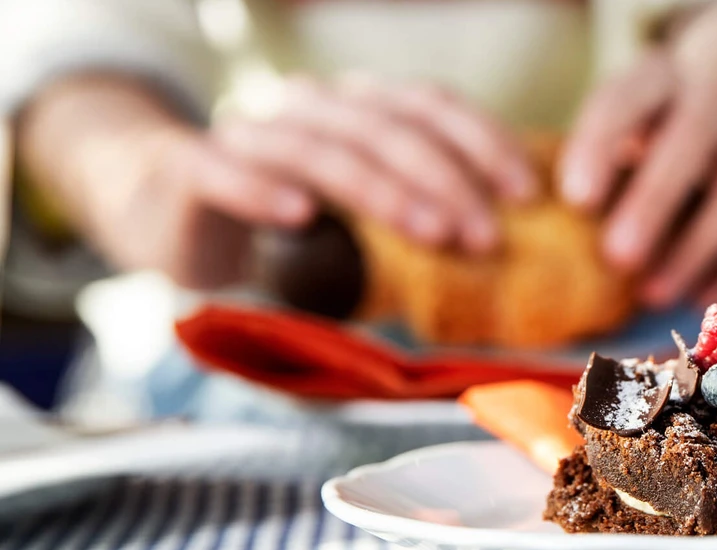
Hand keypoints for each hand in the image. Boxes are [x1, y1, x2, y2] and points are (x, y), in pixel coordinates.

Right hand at [213, 76, 536, 252]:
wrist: (168, 207)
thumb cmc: (287, 221)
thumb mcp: (362, 218)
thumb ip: (416, 223)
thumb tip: (501, 257)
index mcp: (358, 106)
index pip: (430, 105)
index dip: (483, 142)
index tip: (527, 193)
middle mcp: (308, 107)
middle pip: (387, 130)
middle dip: (446, 182)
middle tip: (486, 236)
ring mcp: (250, 133)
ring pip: (322, 151)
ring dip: (381, 192)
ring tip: (429, 234)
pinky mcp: (193, 169)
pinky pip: (228, 173)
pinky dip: (264, 191)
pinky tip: (301, 217)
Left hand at [559, 0, 716, 307]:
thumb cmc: (644, 134)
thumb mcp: (614, 129)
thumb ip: (589, 170)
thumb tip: (548, 242)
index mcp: (658, 80)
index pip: (628, 100)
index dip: (602, 146)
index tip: (574, 199)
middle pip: (693, 139)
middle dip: (655, 200)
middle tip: (616, 256)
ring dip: (699, 246)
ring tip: (651, 294)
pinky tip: (699, 300)